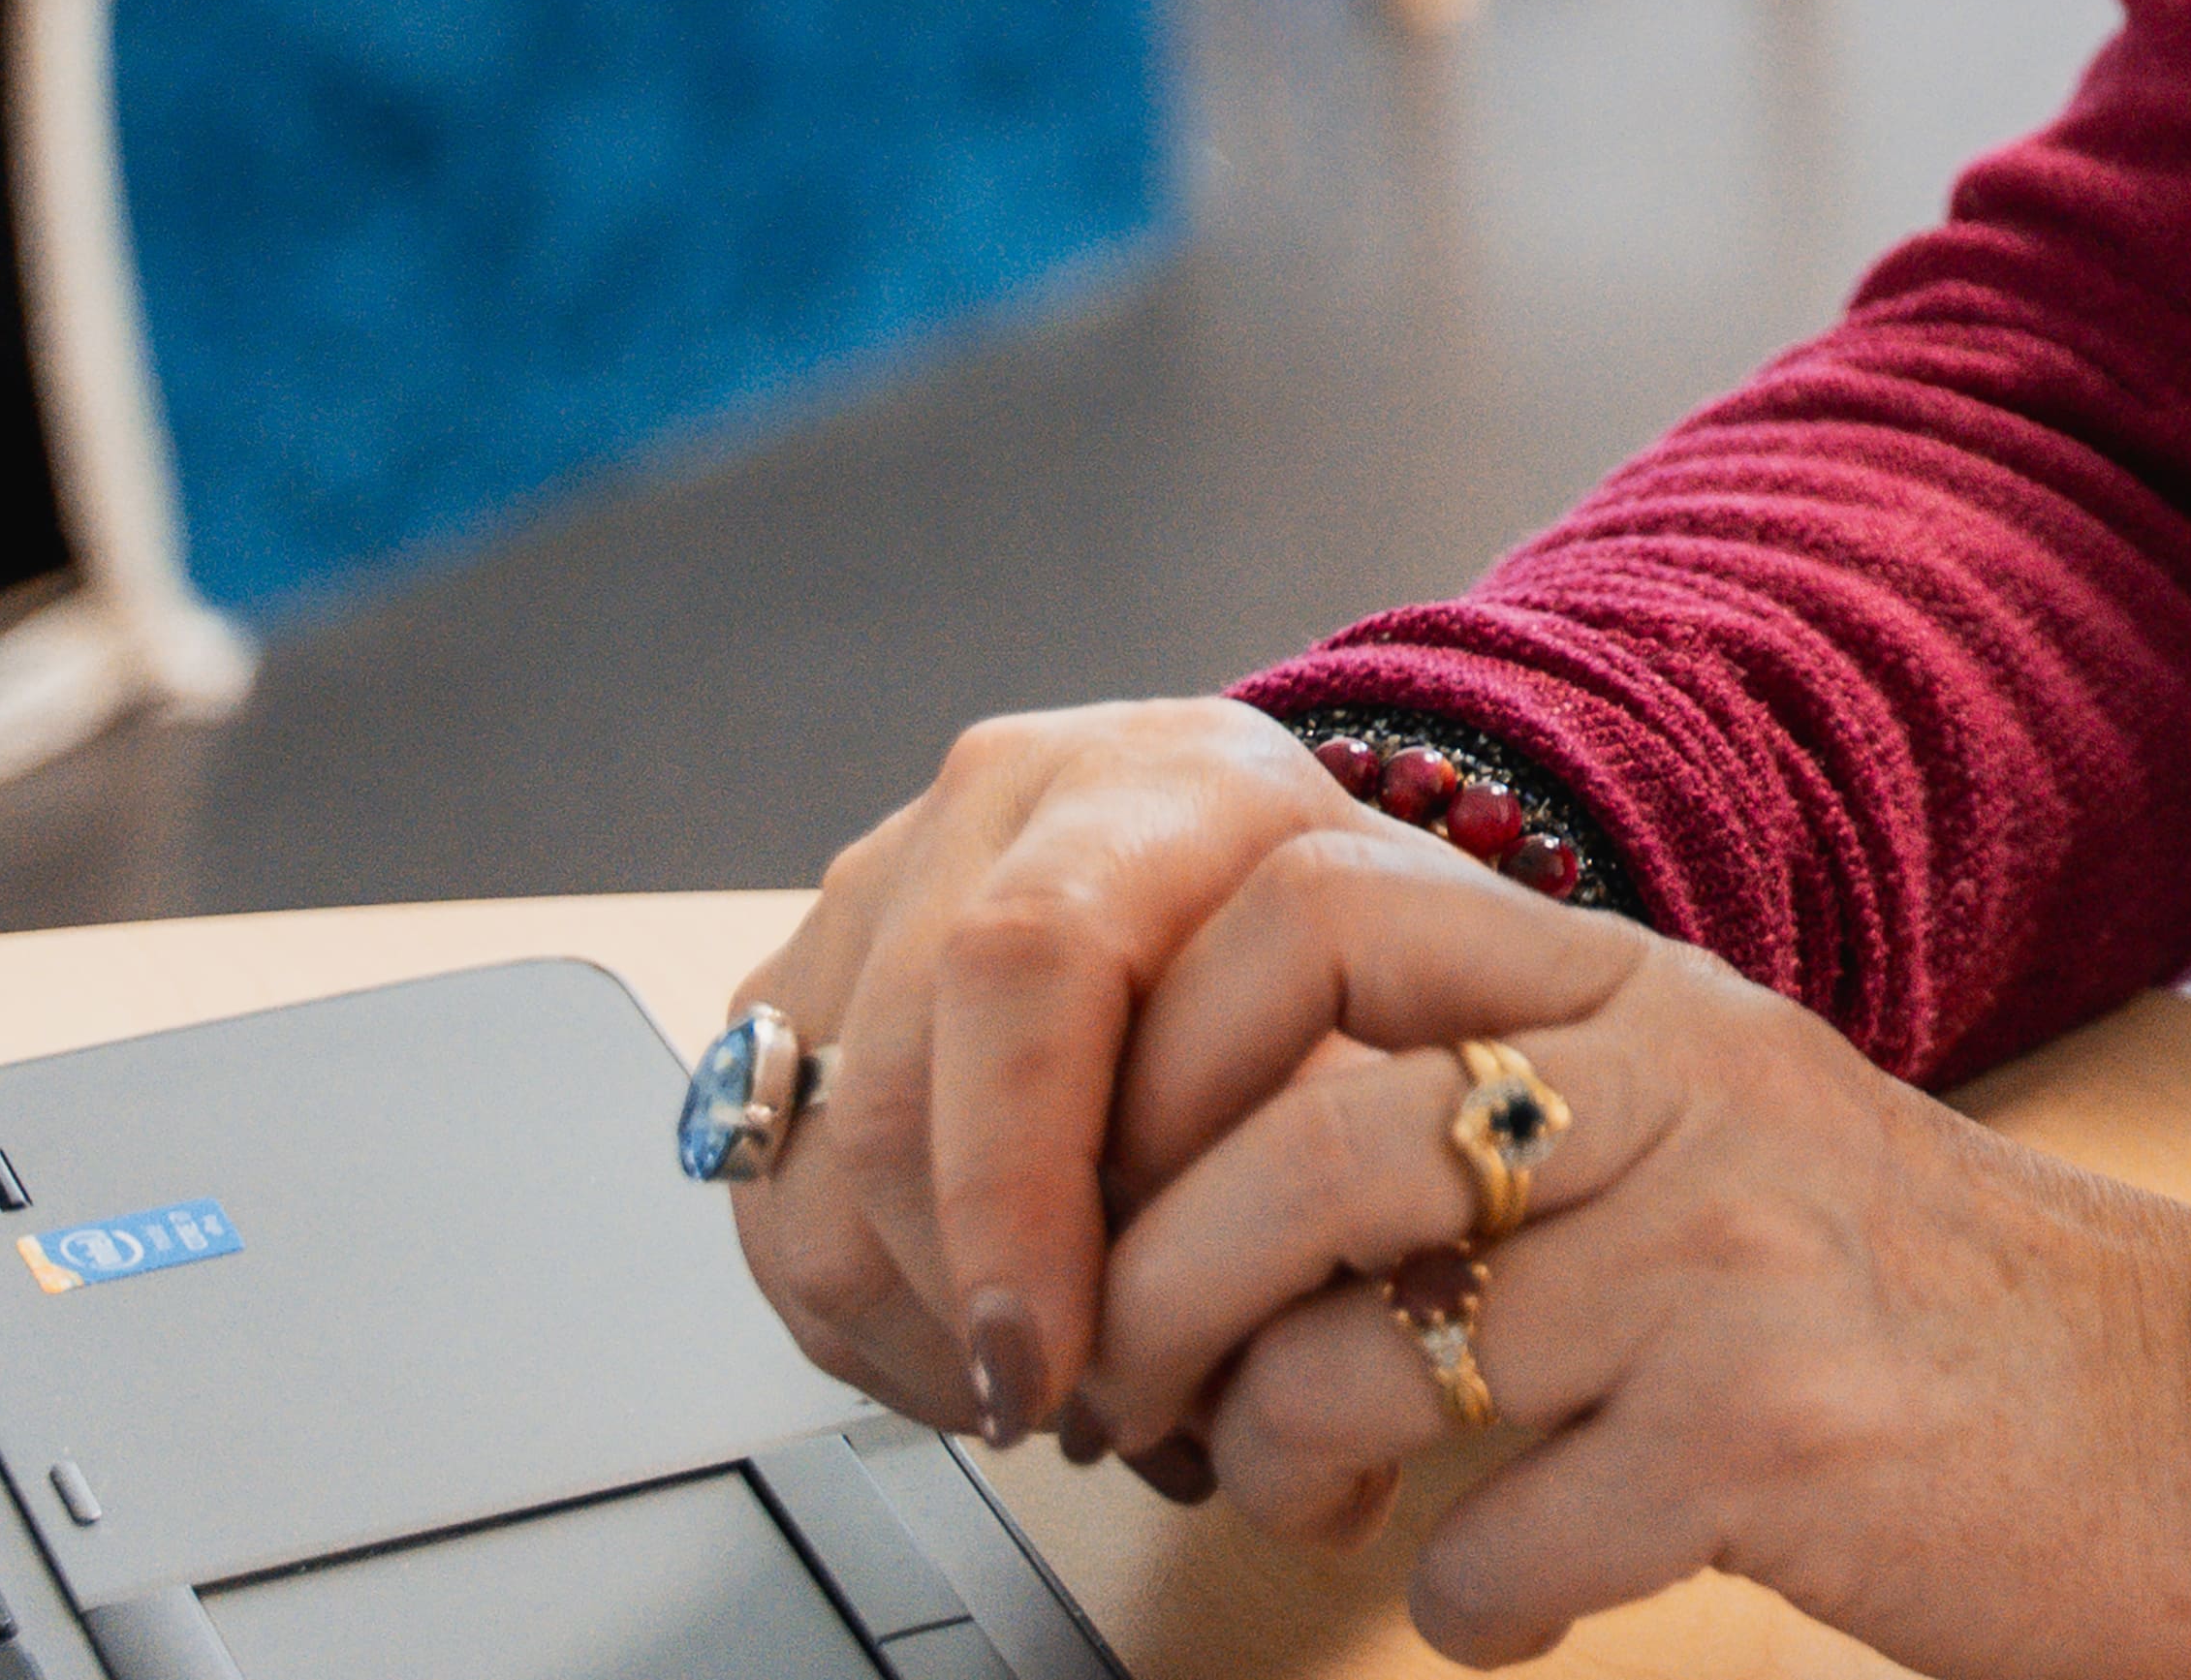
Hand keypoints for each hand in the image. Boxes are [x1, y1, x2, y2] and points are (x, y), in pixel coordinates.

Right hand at [716, 697, 1360, 1456]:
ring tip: (1037, 1394)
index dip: (1016, 1182)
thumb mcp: (1418, 987)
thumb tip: (1246, 1327)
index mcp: (1157, 781)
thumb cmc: (1362, 943)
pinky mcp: (797, 987)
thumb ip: (1347, 1118)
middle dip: (961, 1293)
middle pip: (891, 1085)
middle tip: (1064, 1408)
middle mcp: (989, 813)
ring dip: (908, 1325)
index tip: (1049, 1355)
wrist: (1283, 862)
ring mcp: (872, 893)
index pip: (1027, 963)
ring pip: (811, 1164)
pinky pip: (773, 1189)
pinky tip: (970, 1348)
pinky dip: (861, 1309)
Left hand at [1085, 835, 2190, 1679]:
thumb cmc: (1921, 1310)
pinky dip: (1476, 1609)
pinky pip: (1491, 1550)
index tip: (1105, 1201)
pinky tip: (1533, 1593)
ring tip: (1324, 1505)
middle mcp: (1682, 1083)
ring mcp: (1726, 1254)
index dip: (1146, 1065)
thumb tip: (1200, 1168)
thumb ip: (1504, 1099)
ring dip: (1279, 1464)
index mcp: (1644, 989)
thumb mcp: (1715, 1126)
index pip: (1302, 913)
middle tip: (1135, 1398)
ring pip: (1354, 1352)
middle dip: (1155, 1300)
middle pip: (1297, 1137)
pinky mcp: (1767, 1432)